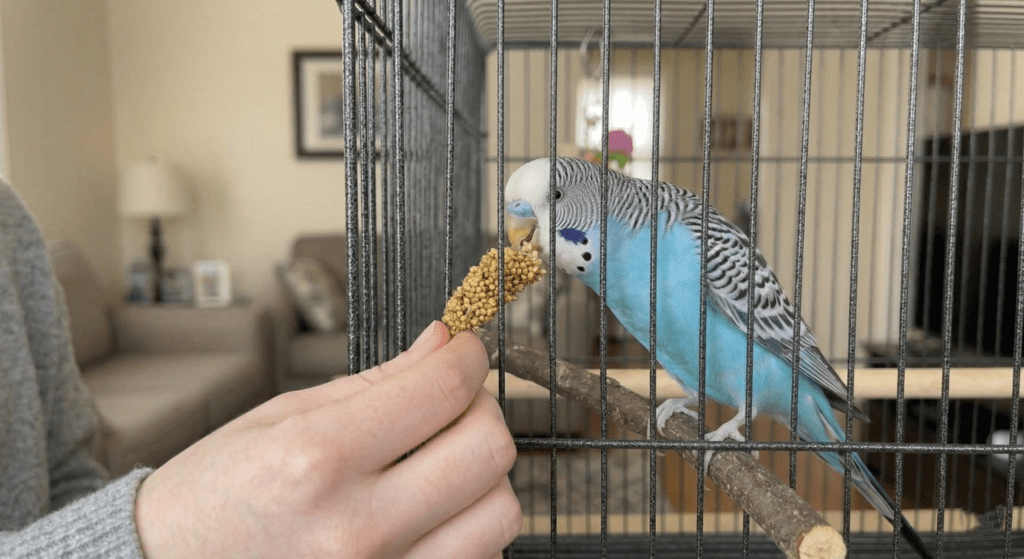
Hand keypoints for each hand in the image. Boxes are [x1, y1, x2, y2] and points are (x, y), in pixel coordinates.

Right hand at [134, 321, 520, 557]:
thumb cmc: (217, 495)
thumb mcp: (282, 417)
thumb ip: (377, 382)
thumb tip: (442, 343)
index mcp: (318, 459)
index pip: (442, 391)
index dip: (468, 357)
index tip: (464, 350)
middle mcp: (355, 527)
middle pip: (489, 452)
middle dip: (483, 410)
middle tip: (455, 402)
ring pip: (500, 514)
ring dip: (483, 476)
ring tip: (443, 462)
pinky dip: (468, 528)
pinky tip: (430, 512)